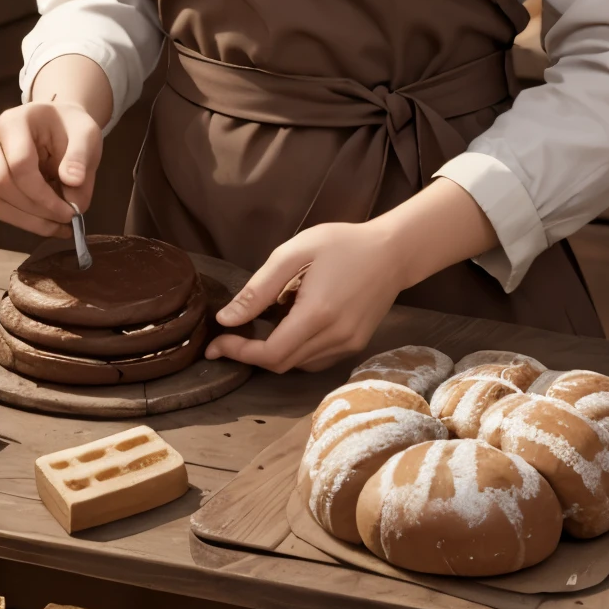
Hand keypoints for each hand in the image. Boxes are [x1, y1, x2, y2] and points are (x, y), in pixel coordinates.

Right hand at [0, 102, 101, 238]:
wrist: (59, 125)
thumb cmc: (72, 128)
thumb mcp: (86, 135)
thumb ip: (80, 159)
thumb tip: (73, 193)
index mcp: (13, 122)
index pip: (19, 164)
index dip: (42, 194)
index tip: (70, 211)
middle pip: (3, 185)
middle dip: (37, 209)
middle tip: (67, 219)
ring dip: (30, 221)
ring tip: (61, 225)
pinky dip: (24, 221)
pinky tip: (49, 224)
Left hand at [204, 220, 406, 372]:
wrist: (393, 251)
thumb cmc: (341, 243)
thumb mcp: (294, 253)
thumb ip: (258, 289)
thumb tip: (227, 319)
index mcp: (317, 314)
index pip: (270, 353)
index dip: (240, 353)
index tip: (215, 346)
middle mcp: (335, 337)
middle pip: (281, 364)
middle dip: (250, 355)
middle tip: (228, 338)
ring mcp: (348, 344)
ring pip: (298, 365)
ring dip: (273, 353)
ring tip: (260, 327)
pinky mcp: (356, 345)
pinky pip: (316, 359)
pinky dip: (295, 351)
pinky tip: (291, 327)